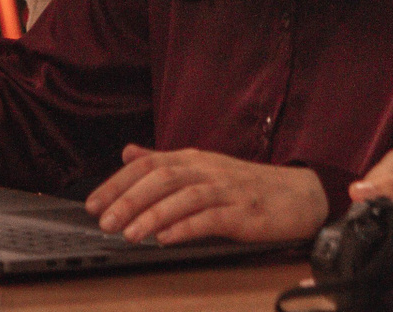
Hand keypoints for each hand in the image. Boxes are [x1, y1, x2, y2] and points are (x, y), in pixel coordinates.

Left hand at [85, 145, 326, 243]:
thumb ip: (165, 161)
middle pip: (163, 178)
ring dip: (153, 215)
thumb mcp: (203, 168)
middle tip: (104, 221)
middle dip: (129, 199)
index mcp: (196, 159)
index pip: (149, 164)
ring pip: (184, 196)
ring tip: (129, 234)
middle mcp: (209, 169)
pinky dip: (187, 227)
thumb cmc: (248, 186)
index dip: (118, 182)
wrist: (299, 195)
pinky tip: (167, 238)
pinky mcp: (245, 213)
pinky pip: (212, 218)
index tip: (93, 203)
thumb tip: (128, 153)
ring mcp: (228, 190)